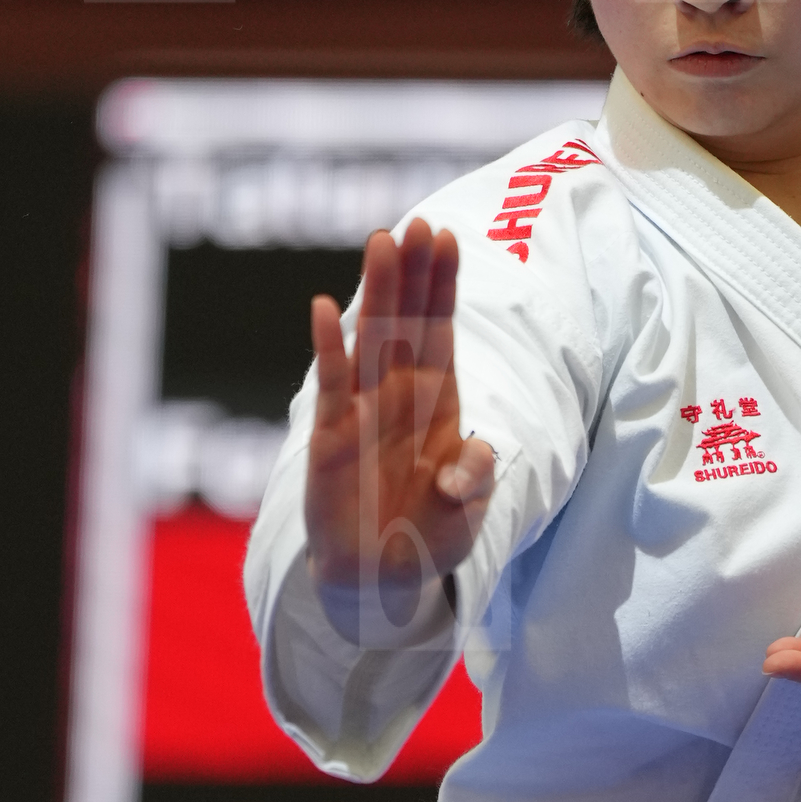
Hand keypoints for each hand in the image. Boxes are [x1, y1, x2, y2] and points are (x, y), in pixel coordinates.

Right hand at [304, 220, 494, 639]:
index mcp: (437, 402)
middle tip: (418, 222)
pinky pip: (330, 386)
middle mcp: (399, 395)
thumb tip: (476, 452)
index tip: (447, 237)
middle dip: (413, 273)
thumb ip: (472, 480)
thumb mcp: (466, 513)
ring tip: (381, 242)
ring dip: (375, 292)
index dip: (442, 285)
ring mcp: (362, 410)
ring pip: (369, 339)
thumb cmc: (427, 536)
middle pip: (407, 321)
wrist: (379, 579)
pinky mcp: (329, 437)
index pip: (439, 329)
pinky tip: (324, 307)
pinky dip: (329, 348)